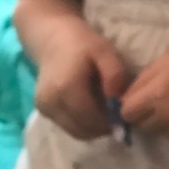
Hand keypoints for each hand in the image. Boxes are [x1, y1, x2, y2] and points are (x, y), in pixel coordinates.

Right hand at [34, 22, 126, 139]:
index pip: (91, 119)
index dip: (110, 122)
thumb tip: (118, 101)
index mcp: (66, 88)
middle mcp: (51, 103)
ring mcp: (44, 109)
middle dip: (103, 128)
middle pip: (82, 130)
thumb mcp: (105, 52)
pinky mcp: (43, 110)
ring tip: (108, 113)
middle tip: (119, 117)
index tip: (126, 115)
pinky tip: (94, 109)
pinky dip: (82, 123)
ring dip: (93, 128)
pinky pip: (67, 125)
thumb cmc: (83, 43)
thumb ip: (114, 75)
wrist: (53, 38)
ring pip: (74, 131)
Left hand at [120, 47, 168, 146]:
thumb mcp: (164, 62)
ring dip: (160, 122)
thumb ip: (140, 82)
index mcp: (157, 94)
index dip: (130, 107)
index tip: (138, 101)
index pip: (127, 112)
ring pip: (157, 132)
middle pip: (140, 125)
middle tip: (159, 102)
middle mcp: (166, 116)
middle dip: (145, 115)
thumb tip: (121, 101)